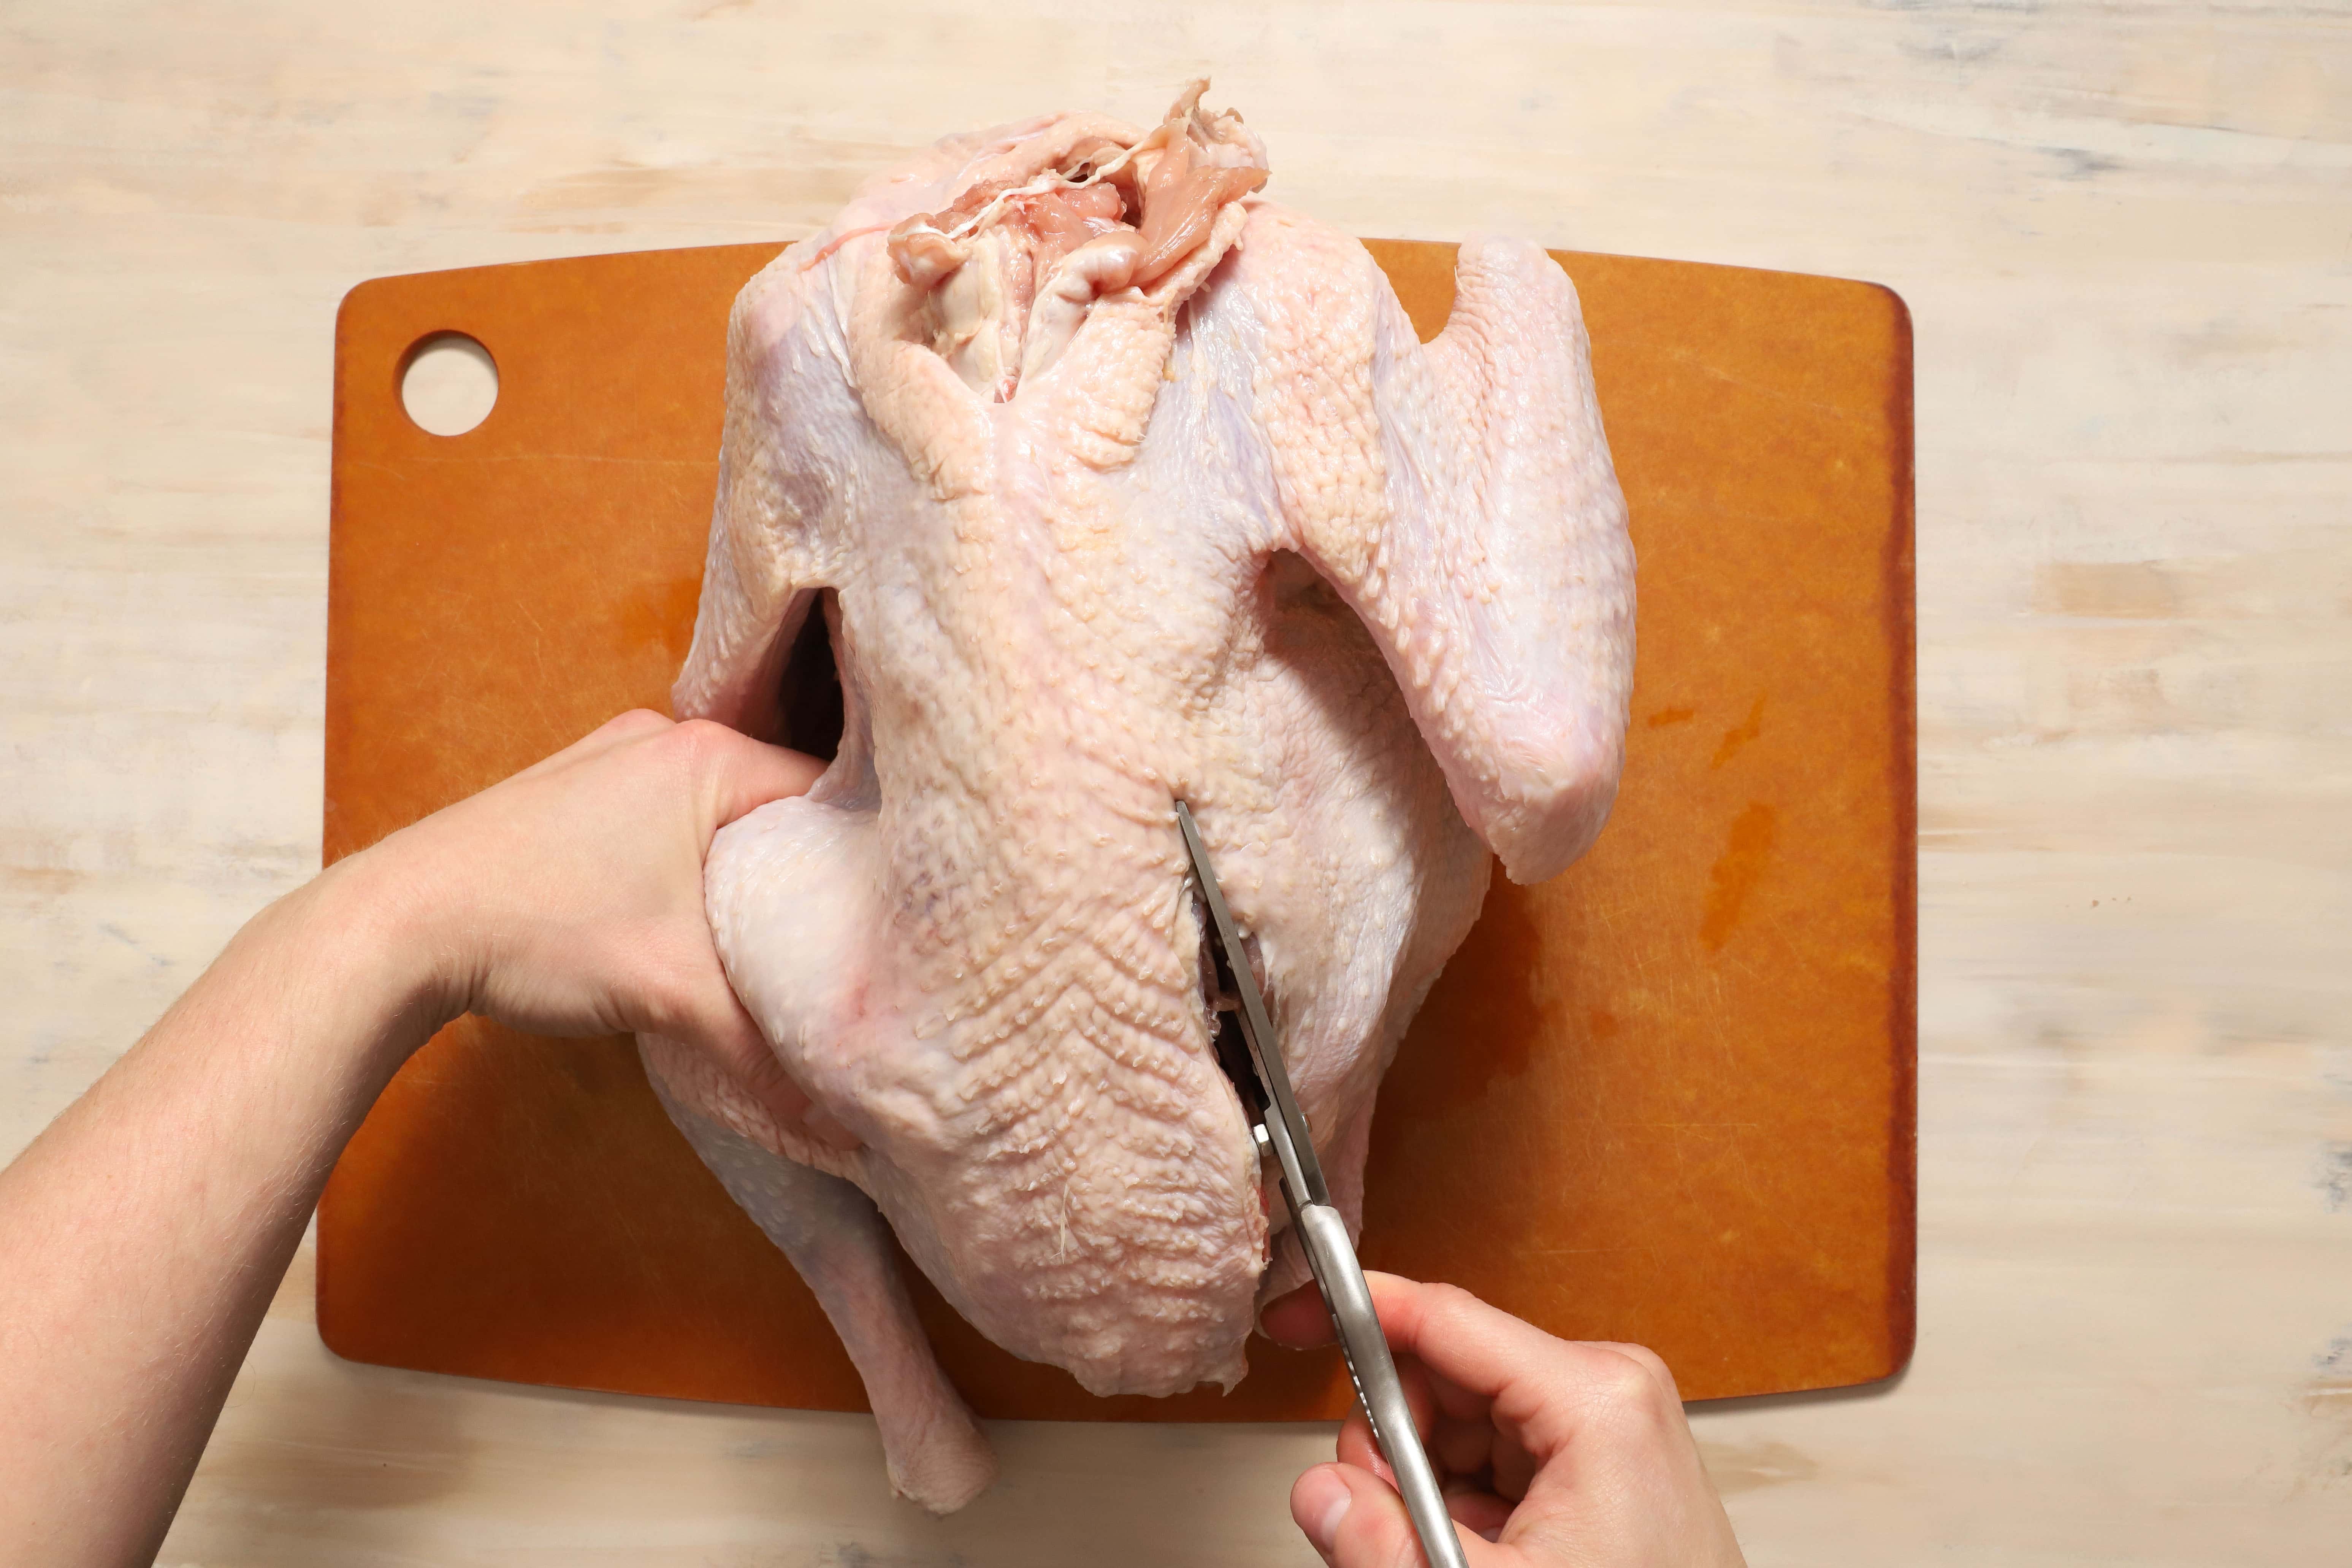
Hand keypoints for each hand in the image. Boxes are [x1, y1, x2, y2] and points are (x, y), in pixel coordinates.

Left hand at [344, 709, 822, 1118]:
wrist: (395, 927)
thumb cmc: (539, 930)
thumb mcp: (673, 997)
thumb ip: (767, 1055)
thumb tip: (843, 1127)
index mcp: (709, 755)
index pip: (831, 799)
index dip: (863, 867)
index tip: (884, 929)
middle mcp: (666, 736)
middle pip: (777, 809)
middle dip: (801, 877)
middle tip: (833, 946)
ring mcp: (614, 759)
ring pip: (720, 819)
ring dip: (740, 877)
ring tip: (764, 942)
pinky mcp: (575, 793)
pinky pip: (668, 821)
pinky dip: (689, 868)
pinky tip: (687, 922)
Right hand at [1264, 1273, 1744, 1567]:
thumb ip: (1388, 1546)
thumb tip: (1321, 1494)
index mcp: (1594, 1397)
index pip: (1444, 1317)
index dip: (1357, 1310)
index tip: (1293, 1315)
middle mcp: (1606, 1390)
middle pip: (1442, 1374)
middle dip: (1395, 1445)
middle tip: (1390, 1520)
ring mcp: (1605, 1422)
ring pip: (1457, 1421)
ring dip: (1425, 1484)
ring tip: (1449, 1551)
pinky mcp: (1598, 1459)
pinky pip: (1491, 1456)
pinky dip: (1460, 1502)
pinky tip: (1477, 1550)